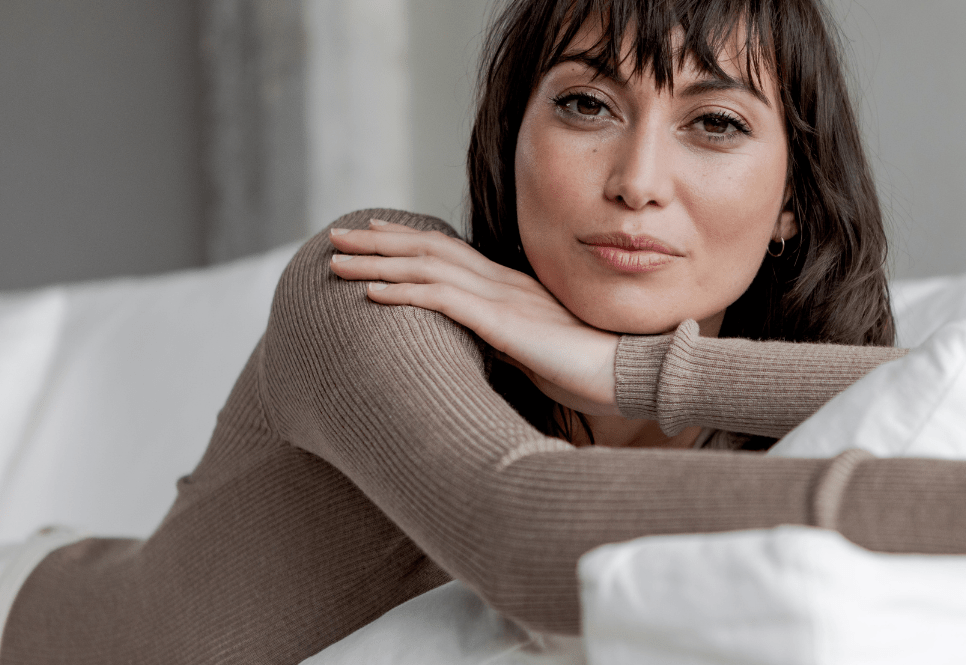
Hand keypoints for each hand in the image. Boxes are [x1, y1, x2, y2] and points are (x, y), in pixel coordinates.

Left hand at [328, 220, 619, 415]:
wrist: (629, 373)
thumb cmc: (591, 371)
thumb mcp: (538, 351)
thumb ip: (507, 343)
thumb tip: (482, 350)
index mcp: (513, 289)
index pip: (451, 254)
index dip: (410, 241)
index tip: (376, 233)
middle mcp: (503, 285)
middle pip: (430, 251)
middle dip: (378, 242)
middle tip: (337, 233)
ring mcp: (503, 300)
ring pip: (427, 268)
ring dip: (377, 262)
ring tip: (336, 258)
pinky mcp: (503, 323)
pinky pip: (444, 300)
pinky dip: (404, 292)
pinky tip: (371, 293)